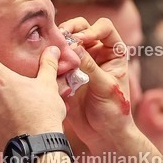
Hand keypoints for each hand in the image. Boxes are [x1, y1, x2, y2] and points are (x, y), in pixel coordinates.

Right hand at [59, 17, 135, 151]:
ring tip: (53, 54)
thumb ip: (90, 66)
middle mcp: (96, 53)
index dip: (92, 30)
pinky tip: (48, 66)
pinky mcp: (66, 74)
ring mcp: (80, 62)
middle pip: (81, 28)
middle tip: (61, 40)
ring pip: (65, 43)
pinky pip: (56, 61)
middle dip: (70, 31)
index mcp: (113, 52)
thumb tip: (74, 45)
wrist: (103, 135)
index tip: (81, 40)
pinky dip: (51, 61)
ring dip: (58, 45)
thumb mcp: (105, 87)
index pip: (104, 27)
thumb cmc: (114, 112)